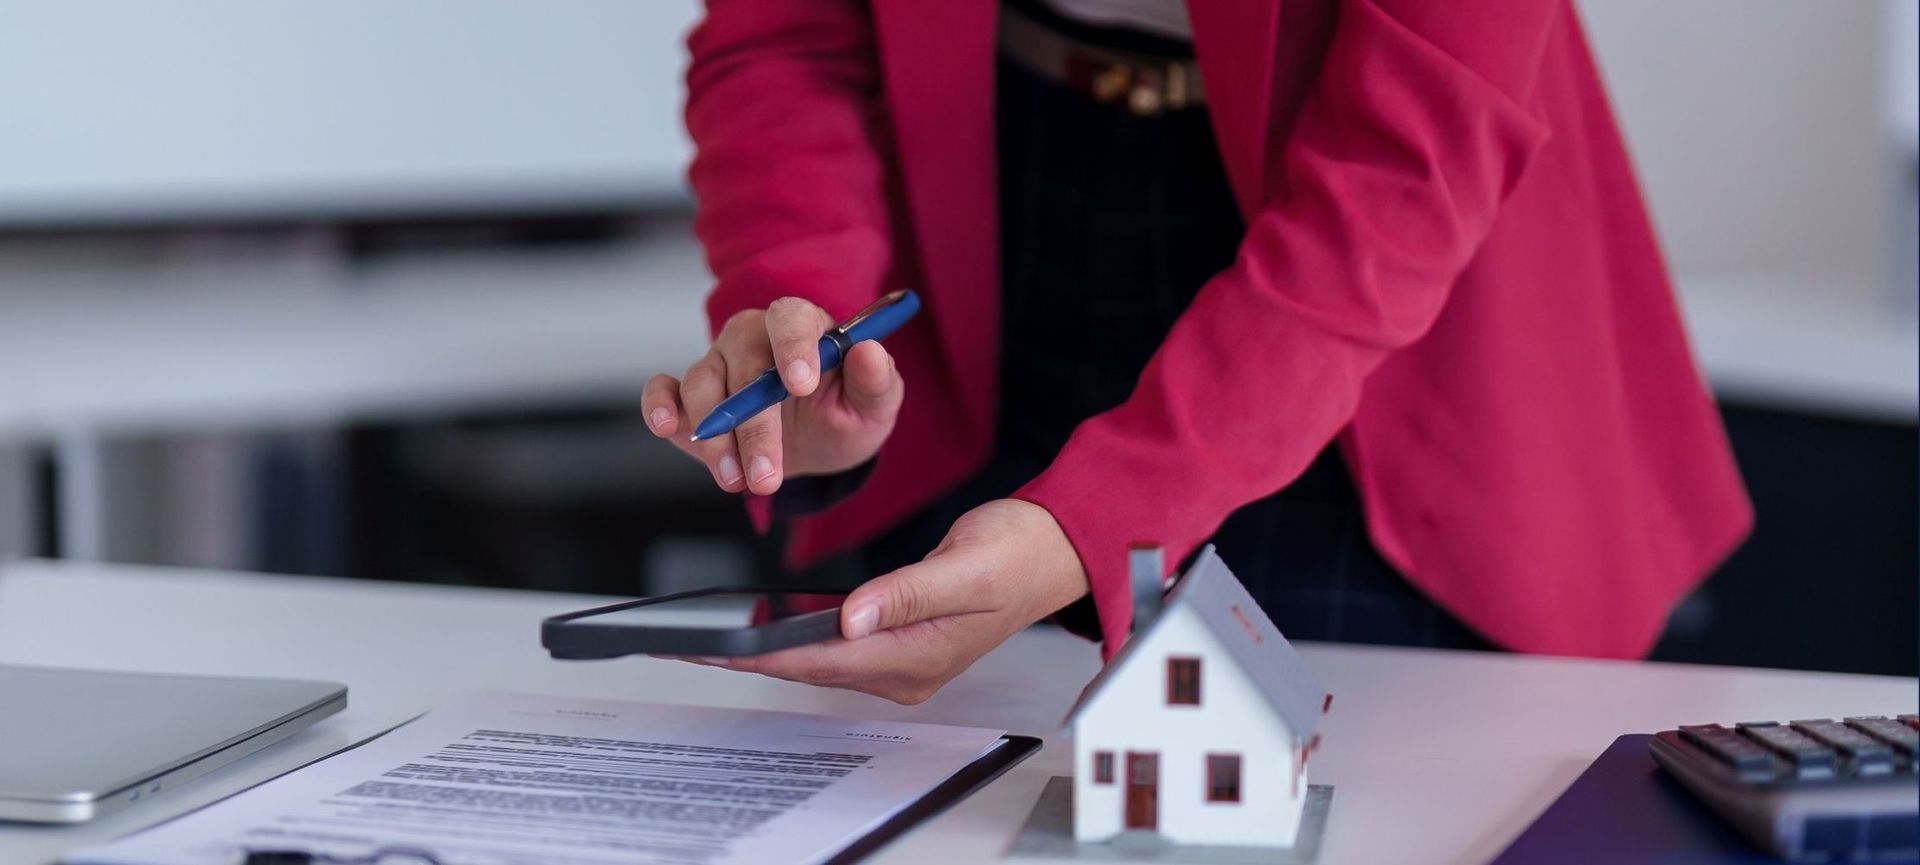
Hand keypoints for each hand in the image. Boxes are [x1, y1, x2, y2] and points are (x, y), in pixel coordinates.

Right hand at [643, 297, 903, 494]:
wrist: (817, 445)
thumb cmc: (844, 413)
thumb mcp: (873, 406)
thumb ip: (876, 381)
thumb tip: (871, 353)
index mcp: (802, 327)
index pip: (791, 319)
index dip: (793, 347)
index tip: (800, 385)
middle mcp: (754, 338)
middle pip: (744, 365)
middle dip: (755, 426)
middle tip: (768, 476)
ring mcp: (717, 364)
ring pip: (703, 386)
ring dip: (716, 438)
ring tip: (738, 481)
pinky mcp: (687, 396)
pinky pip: (663, 389)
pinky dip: (659, 404)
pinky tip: (666, 426)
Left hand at [677, 499, 1091, 704]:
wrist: (1055, 550)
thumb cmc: (1020, 553)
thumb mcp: (968, 565)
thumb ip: (909, 592)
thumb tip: (853, 616)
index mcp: (919, 655)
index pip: (821, 660)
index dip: (761, 654)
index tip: (712, 647)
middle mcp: (907, 669)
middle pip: (810, 667)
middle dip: (748, 657)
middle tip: (687, 643)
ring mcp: (904, 660)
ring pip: (819, 661)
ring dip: (766, 651)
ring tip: (709, 639)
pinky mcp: (901, 642)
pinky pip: (836, 648)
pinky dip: (795, 638)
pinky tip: (765, 628)